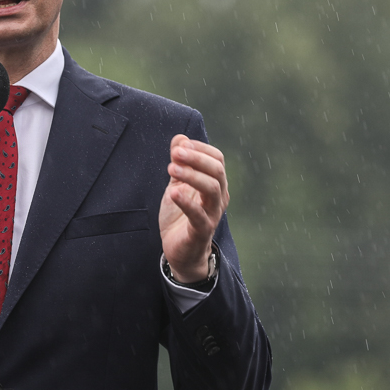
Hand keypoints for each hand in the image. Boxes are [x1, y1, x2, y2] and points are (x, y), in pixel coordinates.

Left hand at [159, 135, 229, 282]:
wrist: (180, 251)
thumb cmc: (180, 217)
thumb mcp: (177, 185)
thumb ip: (180, 163)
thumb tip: (180, 138)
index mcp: (215, 184)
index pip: (217, 159)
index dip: (200, 148)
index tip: (180, 145)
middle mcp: (219, 197)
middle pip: (217, 170)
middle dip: (196, 158)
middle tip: (175, 153)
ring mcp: (213, 214)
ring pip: (212, 188)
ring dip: (191, 175)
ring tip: (171, 168)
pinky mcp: (202, 230)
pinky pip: (199, 215)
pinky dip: (186, 202)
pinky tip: (173, 192)